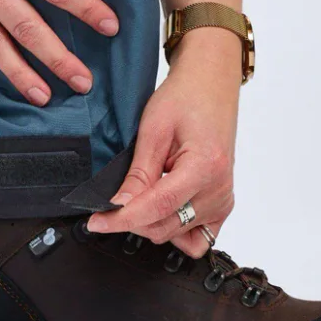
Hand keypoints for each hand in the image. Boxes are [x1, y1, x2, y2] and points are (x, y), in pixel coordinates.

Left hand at [86, 29, 241, 255]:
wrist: (211, 83)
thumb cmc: (186, 96)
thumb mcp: (154, 128)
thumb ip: (138, 173)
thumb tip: (119, 205)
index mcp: (206, 166)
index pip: (158, 208)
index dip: (122, 219)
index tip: (96, 222)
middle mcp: (219, 188)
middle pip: (165, 225)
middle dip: (132, 219)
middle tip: (111, 202)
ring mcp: (223, 199)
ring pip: (177, 234)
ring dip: (152, 222)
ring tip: (143, 192)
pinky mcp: (223, 204)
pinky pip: (197, 237)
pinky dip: (176, 230)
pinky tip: (162, 210)